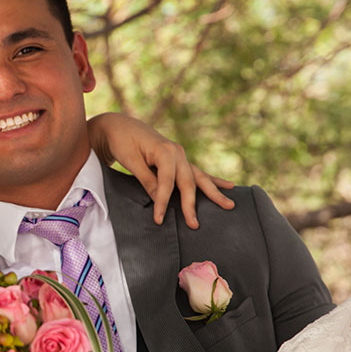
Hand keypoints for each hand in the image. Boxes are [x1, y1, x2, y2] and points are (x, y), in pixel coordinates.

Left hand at [87, 112, 234, 228]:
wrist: (121, 126)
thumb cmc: (122, 142)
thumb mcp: (130, 160)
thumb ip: (146, 179)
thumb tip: (157, 198)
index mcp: (165, 150)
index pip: (167, 182)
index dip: (162, 202)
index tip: (158, 219)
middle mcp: (177, 152)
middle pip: (188, 182)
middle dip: (191, 204)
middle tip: (194, 225)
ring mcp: (180, 155)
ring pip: (199, 177)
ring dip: (214, 192)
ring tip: (229, 205)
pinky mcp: (179, 159)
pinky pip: (197, 172)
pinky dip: (212, 180)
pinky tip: (228, 186)